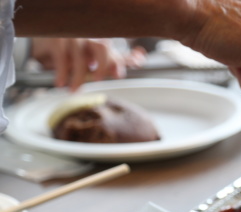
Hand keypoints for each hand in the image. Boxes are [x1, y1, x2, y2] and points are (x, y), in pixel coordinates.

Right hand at [30, 38, 146, 90]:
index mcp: (100, 43)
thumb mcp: (94, 58)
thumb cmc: (75, 52)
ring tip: (73, 90)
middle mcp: (90, 38)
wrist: (45, 43)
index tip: (118, 75)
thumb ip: (115, 60)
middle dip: (103, 65)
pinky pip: (62, 57)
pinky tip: (60, 84)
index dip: (119, 62)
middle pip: (103, 47)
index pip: (114, 51)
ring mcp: (73, 37)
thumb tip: (140, 60)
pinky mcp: (57, 39)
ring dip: (78, 77)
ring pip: (81, 57)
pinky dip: (62, 73)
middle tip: (97, 80)